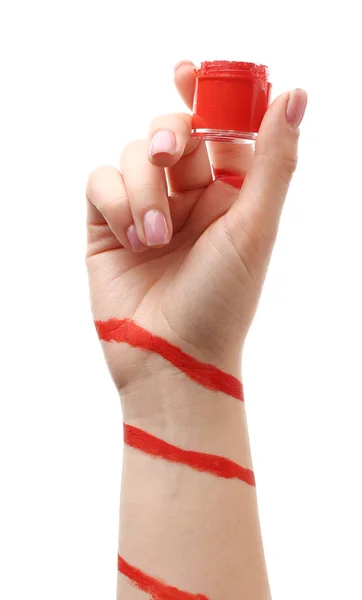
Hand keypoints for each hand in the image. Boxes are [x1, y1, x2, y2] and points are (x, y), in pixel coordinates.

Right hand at [86, 61, 306, 405]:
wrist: (171, 358)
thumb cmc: (221, 301)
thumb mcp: (254, 228)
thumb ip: (274, 161)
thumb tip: (294, 95)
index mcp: (230, 195)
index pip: (219, 129)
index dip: (207, 97)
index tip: (189, 74)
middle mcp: (188, 198)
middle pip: (171, 132)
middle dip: (167, 135)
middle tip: (167, 152)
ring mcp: (146, 210)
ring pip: (133, 155)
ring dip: (142, 189)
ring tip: (155, 237)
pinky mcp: (108, 225)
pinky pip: (100, 183)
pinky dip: (116, 203)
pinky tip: (132, 240)